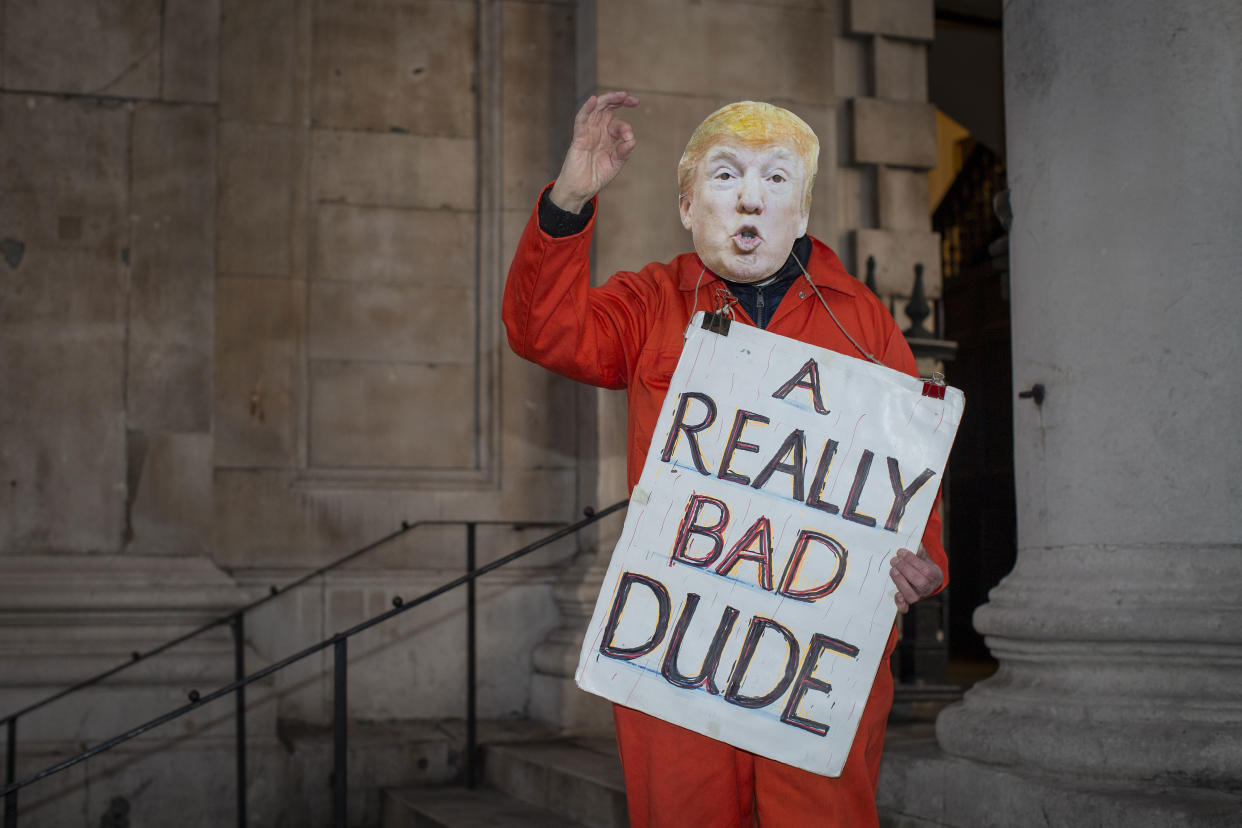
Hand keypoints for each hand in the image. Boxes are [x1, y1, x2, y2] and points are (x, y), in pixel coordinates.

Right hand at [548, 91, 638, 213]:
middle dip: (619, 101)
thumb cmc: (595, 177)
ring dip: (607, 100)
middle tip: (631, 99)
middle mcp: (597, 132)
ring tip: (620, 95)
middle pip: (606, 109)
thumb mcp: (615, 164)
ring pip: (596, 109)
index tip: (629, 138)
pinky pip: (581, 120)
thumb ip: (623, 152)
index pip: (617, 123)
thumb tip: (632, 140)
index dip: (626, 127)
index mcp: (606, 137)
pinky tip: (593, 100)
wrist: (580, 190)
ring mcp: (587, 133)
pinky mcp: (578, 138)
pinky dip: (587, 109)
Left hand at [890, 545, 942, 613]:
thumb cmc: (923, 567)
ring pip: (911, 595)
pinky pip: (905, 608)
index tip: (901, 552)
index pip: (925, 570)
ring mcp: (918, 596)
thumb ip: (920, 553)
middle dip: (905, 570)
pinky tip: (896, 595)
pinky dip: (900, 604)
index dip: (912, 560)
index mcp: (934, 576)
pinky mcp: (908, 602)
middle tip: (894, 560)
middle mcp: (927, 588)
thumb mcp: (925, 558)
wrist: (927, 580)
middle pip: (919, 582)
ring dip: (900, 582)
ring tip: (892, 570)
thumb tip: (918, 546)